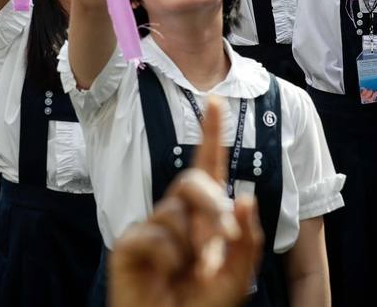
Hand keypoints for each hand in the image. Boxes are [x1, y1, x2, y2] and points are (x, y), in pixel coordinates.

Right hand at [110, 98, 263, 306]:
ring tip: (189, 275)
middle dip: (210, 207)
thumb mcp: (237, 276)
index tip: (214, 100)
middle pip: (192, 182)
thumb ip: (246, 238)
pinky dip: (167, 257)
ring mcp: (152, 228)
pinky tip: (165, 276)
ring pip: (174, 211)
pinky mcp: (130, 244)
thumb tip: (244, 195)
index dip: (211, 134)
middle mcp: (177, 215)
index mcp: (204, 217)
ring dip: (191, 245)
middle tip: (219, 246)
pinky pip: (153, 234)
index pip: (208, 168)